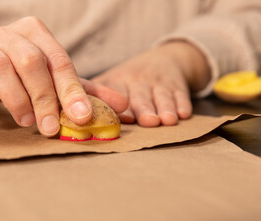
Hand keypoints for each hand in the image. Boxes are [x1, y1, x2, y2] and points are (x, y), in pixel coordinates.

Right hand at [0, 17, 127, 135]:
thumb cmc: (27, 74)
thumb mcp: (58, 79)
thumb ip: (86, 90)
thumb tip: (123, 106)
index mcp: (37, 33)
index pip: (59, 60)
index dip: (70, 90)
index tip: (81, 117)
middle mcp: (9, 35)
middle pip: (30, 61)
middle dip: (44, 98)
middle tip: (51, 127)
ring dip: (15, 97)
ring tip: (25, 121)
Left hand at [91, 41, 210, 126]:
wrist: (163, 59)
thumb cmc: (129, 79)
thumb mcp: (111, 81)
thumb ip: (95, 96)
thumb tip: (75, 119)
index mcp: (117, 80)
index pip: (116, 92)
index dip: (119, 105)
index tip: (123, 117)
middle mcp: (137, 80)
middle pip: (140, 96)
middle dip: (144, 108)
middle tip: (148, 121)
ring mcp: (158, 82)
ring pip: (162, 96)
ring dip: (165, 107)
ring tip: (168, 120)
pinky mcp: (177, 84)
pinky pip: (181, 94)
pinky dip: (183, 103)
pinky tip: (184, 114)